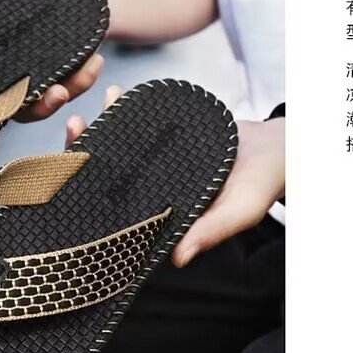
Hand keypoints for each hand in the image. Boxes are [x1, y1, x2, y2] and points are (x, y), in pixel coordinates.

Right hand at [0, 0, 104, 152]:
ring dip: (56, 100)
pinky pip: (74, 89)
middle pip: (10, 111)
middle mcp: (11, 77)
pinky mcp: (70, 77)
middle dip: (29, 109)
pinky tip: (96, 61)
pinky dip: (84, 80)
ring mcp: (41, 79)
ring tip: (67, 86)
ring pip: (42, 107)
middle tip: (51, 95)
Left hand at [65, 88, 284, 267]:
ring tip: (92, 106)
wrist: (279, 148)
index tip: (73, 174)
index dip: (92, 196)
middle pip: (112, 174)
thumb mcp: (241, 210)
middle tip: (75, 126)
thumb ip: (212, 230)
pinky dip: (126, 110)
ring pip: (121, 146)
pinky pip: (140, 125)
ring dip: (103, 127)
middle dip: (89, 152)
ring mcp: (160, 162)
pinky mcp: (168, 138)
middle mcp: (156, 188)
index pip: (121, 210)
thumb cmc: (262, 185)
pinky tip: (114, 94)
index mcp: (166, 213)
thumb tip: (177, 259)